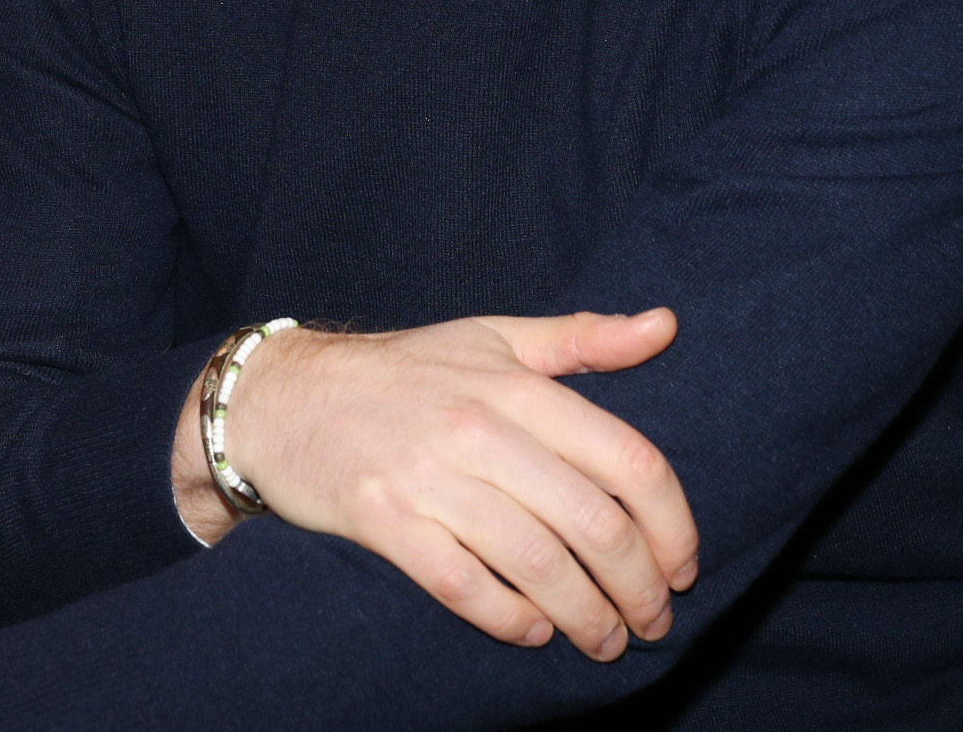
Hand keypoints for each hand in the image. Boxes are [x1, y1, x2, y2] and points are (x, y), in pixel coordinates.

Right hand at [179, 308, 695, 660]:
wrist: (279, 398)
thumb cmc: (399, 372)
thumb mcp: (490, 339)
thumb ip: (581, 339)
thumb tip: (667, 324)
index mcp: (514, 385)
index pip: (629, 461)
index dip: (673, 525)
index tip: (683, 564)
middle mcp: (476, 428)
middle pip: (594, 524)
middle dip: (639, 587)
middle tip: (653, 620)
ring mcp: (426, 475)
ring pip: (538, 564)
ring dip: (587, 617)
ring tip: (606, 639)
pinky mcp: (382, 519)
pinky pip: (465, 585)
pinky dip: (511, 619)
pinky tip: (534, 630)